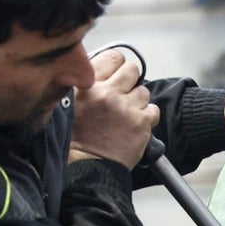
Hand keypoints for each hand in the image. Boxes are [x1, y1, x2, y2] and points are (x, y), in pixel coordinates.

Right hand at [69, 50, 159, 168]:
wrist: (88, 168)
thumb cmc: (77, 140)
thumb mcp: (71, 105)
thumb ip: (86, 85)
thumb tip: (105, 72)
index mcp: (87, 86)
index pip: (112, 57)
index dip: (116, 65)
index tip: (116, 75)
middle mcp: (107, 93)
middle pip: (132, 69)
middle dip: (130, 81)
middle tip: (123, 95)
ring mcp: (126, 108)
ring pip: (144, 91)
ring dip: (138, 101)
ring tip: (126, 115)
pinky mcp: (141, 123)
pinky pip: (153, 110)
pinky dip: (147, 117)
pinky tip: (134, 126)